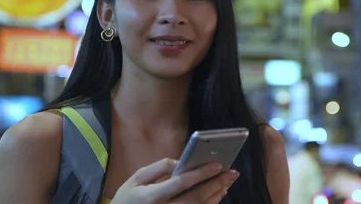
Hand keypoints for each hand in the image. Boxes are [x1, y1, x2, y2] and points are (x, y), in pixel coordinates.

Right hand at [110, 158, 239, 203]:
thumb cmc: (128, 198)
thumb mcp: (136, 178)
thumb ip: (159, 167)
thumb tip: (182, 162)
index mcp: (151, 197)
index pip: (180, 183)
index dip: (200, 173)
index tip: (217, 164)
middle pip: (196, 198)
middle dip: (216, 183)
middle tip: (232, 172)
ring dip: (217, 194)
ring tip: (228, 181)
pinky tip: (218, 194)